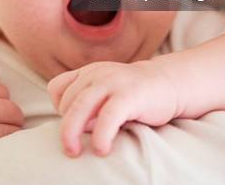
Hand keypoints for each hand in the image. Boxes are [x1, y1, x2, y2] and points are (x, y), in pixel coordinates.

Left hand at [47, 58, 180, 156]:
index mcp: (88, 72)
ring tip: (75, 152)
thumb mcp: (105, 94)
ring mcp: (113, 81)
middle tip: (70, 149)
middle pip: (68, 101)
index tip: (72, 124)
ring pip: (81, 106)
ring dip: (72, 131)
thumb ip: (88, 108)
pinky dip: (100, 134)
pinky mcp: (129, 94)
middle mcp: (97, 73)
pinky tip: (102, 148)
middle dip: (65, 128)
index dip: (58, 108)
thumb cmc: (132, 95)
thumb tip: (75, 131)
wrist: (167, 83)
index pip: (57, 87)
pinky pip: (108, 115)